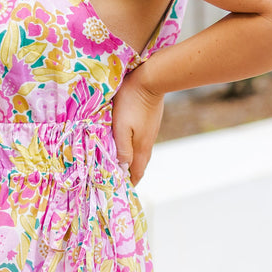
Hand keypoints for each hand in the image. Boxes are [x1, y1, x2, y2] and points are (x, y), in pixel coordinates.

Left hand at [111, 67, 164, 186]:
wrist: (151, 79)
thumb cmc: (131, 102)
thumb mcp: (121, 127)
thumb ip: (122, 149)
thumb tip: (123, 170)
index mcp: (141, 148)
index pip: (136, 173)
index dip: (129, 183)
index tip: (122, 192)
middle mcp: (148, 143)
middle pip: (139, 165)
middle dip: (130, 175)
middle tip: (119, 182)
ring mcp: (151, 133)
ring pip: (141, 154)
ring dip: (132, 162)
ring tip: (122, 167)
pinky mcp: (151, 123)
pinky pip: (142, 142)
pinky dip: (134, 150)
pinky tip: (128, 147)